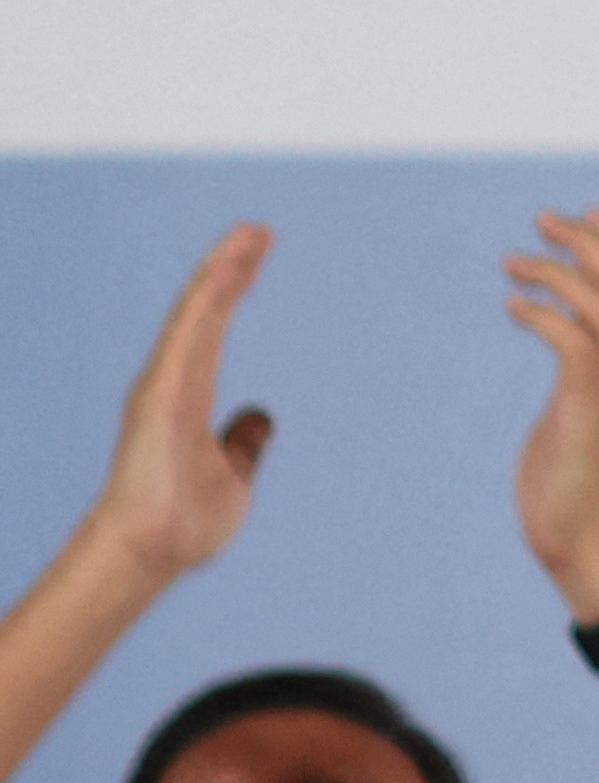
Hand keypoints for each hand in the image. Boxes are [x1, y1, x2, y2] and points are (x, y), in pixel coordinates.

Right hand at [92, 226, 275, 584]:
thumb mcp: (234, 474)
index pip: (214, 332)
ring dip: (223, 274)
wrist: (154, 552)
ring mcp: (164, 388)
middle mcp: (173, 385)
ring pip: (198, 318)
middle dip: (230, 270)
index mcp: (189, 397)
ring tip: (251, 235)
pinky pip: (189, 339)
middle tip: (258, 230)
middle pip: (205, 315)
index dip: (232, 293)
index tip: (255, 258)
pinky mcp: (161, 396)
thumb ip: (244, 442)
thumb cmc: (185, 523)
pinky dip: (208, 303)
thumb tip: (260, 417)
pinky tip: (227, 272)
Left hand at [507, 208, 598, 612]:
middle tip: (543, 220)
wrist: (584, 543)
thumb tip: (562, 393)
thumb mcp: (574, 427)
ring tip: (512, 265)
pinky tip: (514, 309)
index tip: (590, 212)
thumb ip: (575, 396)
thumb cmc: (571, 495)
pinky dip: (544, 317)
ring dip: (557, 275)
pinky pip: (572, 345)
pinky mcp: (584, 409)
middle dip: (587, 245)